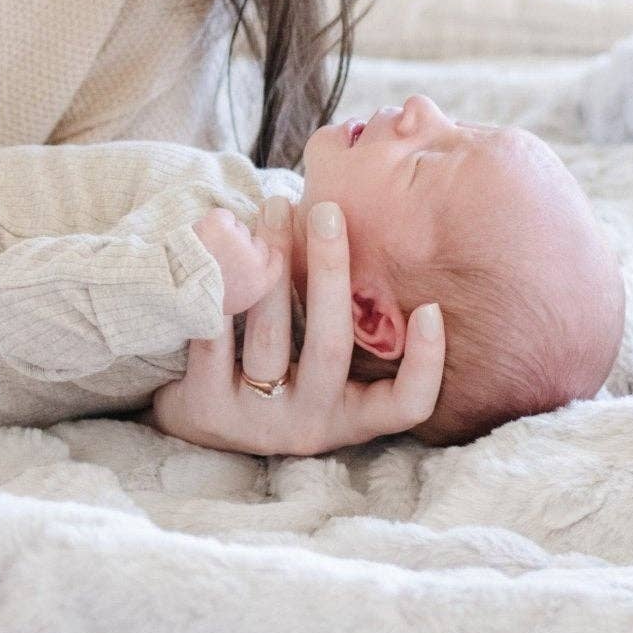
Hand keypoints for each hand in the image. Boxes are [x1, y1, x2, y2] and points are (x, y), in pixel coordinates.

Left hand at [150, 198, 444, 455]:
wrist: (200, 418)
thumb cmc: (280, 369)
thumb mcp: (319, 360)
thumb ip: (350, 317)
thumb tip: (368, 226)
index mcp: (351, 415)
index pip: (406, 405)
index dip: (425, 363)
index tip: (431, 307)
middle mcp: (309, 423)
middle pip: (330, 347)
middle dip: (331, 272)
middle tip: (327, 211)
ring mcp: (257, 421)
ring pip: (271, 335)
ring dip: (274, 263)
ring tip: (273, 209)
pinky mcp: (209, 408)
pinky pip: (216, 338)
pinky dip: (224, 288)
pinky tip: (226, 244)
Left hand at [191, 206, 278, 314]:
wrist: (177, 292)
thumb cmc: (201, 299)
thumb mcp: (233, 303)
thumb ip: (249, 285)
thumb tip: (251, 268)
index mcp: (261, 284)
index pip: (276, 260)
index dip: (264, 254)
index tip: (254, 253)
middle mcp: (256, 261)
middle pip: (257, 243)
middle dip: (239, 247)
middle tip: (217, 257)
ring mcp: (239, 241)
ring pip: (240, 229)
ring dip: (225, 235)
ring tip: (206, 249)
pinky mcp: (222, 226)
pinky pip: (226, 216)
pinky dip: (216, 221)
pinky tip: (205, 234)